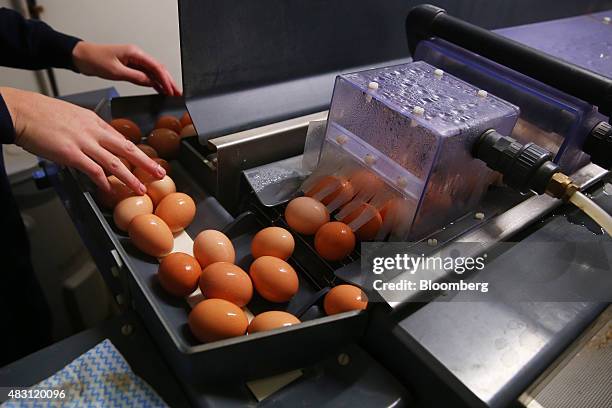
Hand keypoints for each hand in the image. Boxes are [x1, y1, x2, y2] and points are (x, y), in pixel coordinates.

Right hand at [1, 87, 165, 192]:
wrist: (23, 110)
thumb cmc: (44, 114)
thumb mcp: (74, 117)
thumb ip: (89, 131)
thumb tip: (97, 144)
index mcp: (96, 122)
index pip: (123, 139)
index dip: (138, 152)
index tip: (149, 161)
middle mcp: (94, 132)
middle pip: (127, 149)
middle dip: (146, 163)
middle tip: (160, 173)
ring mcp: (83, 143)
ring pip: (114, 162)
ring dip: (130, 178)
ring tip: (140, 188)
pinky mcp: (71, 153)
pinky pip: (92, 170)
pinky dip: (103, 181)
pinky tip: (109, 189)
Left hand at [72, 42, 180, 95]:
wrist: (81, 57)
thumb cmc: (95, 59)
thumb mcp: (116, 71)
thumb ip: (135, 77)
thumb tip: (150, 82)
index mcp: (135, 53)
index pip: (156, 67)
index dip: (166, 80)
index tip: (171, 91)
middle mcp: (136, 55)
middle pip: (158, 69)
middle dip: (169, 81)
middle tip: (177, 93)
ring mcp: (134, 61)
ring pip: (153, 72)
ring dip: (163, 82)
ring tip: (171, 93)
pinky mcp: (130, 66)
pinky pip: (145, 74)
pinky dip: (153, 82)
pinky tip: (158, 89)